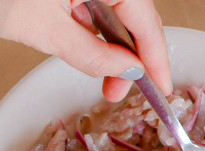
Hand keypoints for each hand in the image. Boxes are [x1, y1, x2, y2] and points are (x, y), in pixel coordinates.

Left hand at [0, 0, 170, 101]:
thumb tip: (126, 70)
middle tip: (121, 89)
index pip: (147, 23)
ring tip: (101, 73)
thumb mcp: (44, 28)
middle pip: (135, 18)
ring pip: (115, 13)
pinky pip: (94, 4)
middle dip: (131, 57)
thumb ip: (92, 53)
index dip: (156, 60)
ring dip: (110, 46)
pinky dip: (92, 30)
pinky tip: (85, 48)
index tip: (160, 87)